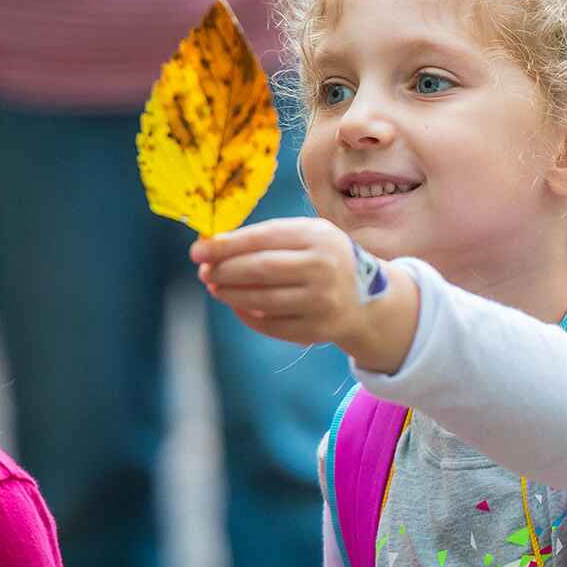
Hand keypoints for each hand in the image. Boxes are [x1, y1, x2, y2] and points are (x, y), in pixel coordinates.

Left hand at [190, 217, 369, 351]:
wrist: (369, 300)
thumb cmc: (326, 259)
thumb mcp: (308, 236)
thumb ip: (268, 237)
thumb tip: (215, 247)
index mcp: (319, 237)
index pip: (264, 238)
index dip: (226, 245)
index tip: (198, 250)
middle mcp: (324, 268)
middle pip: (261, 269)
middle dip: (224, 271)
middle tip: (204, 272)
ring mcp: (322, 302)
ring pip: (262, 300)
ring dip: (230, 294)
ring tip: (216, 287)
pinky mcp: (317, 330)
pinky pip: (270, 324)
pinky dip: (247, 315)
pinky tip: (238, 305)